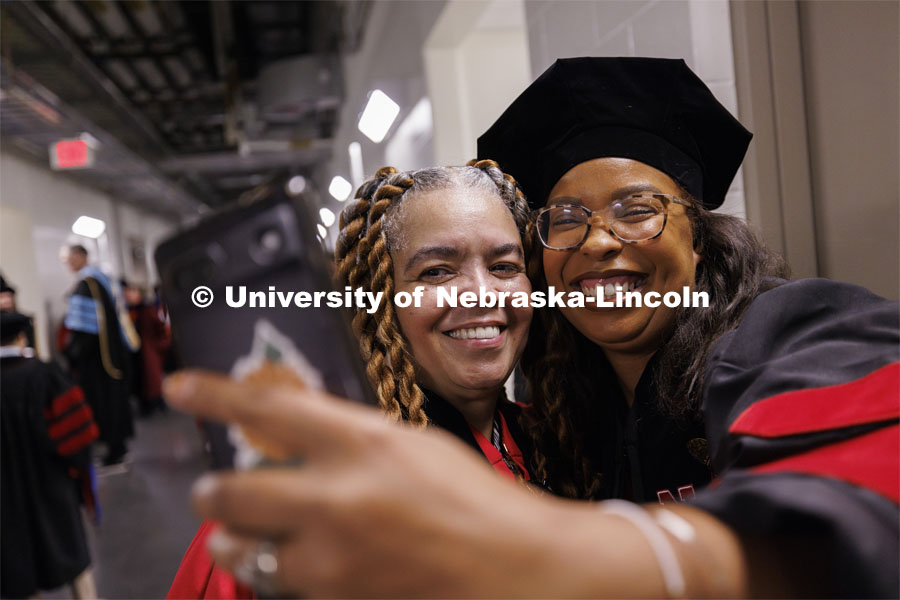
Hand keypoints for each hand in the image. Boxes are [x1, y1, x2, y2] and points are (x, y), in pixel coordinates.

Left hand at [164, 371, 745, 597]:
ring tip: (249, 532)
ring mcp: (331, 560)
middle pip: (229, 493)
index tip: (179, 387)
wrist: (514, 571)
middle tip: (214, 489)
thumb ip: (350, 438)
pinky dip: (276, 570)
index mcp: (363, 444)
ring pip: (241, 550)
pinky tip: (303, 560)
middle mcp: (337, 499)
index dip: (213, 393)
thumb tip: (294, 431)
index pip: (266, 407)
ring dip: (236, 538)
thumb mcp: (412, 445)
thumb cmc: (475, 501)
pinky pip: (278, 585)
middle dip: (212, 492)